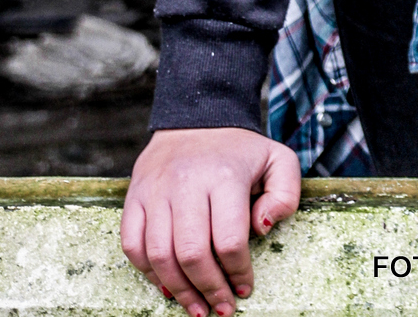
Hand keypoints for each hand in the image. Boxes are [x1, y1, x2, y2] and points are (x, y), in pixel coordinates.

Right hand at [121, 128, 301, 316]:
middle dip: (208, 289)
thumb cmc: (240, 149)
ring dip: (178, 290)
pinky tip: (168, 285)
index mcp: (224, 175)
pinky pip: (132, 245)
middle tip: (221, 308)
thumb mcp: (278, 160)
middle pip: (191, 253)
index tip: (245, 288)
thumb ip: (284, 195)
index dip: (237, 273)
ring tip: (196, 308)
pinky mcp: (135, 196)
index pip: (229, 240)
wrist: (196, 118)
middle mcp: (186, 182)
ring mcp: (156, 190)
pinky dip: (148, 272)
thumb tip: (262, 229)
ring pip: (159, 255)